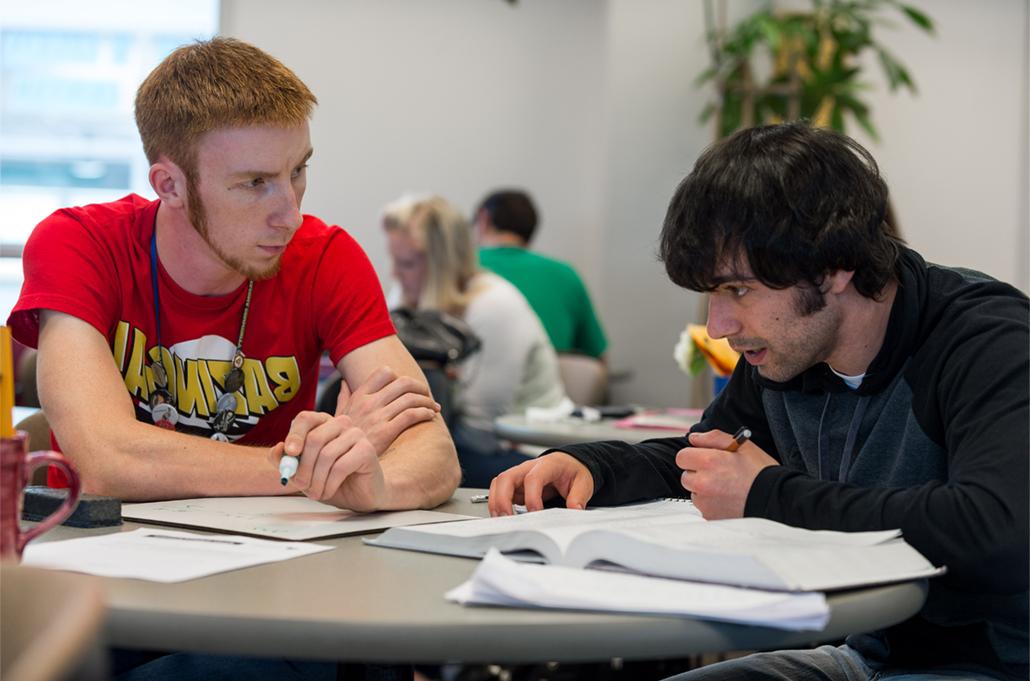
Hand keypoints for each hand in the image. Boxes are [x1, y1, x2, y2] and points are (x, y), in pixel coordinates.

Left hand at [271, 411, 386, 511]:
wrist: (360, 494)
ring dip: (316, 480)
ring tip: (316, 493)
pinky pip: (340, 466)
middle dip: (304, 467)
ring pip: (326, 455)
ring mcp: (356, 434)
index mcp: (323, 423)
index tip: (290, 454)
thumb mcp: (302, 472)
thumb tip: (277, 449)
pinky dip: (329, 484)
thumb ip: (285, 460)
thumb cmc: (331, 480)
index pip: (305, 418)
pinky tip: (328, 491)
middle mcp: (341, 423)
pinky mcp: (367, 450)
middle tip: (301, 485)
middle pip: (314, 438)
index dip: (295, 435)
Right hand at [335, 366, 439, 454]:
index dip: (399, 378)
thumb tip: (345, 383)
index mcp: (359, 396)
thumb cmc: (340, 440)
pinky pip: (411, 415)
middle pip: (403, 383)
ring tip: (434, 408)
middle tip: (427, 395)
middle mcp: (368, 403)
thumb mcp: (338, 417)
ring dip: (427, 401)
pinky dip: (425, 413)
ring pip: (411, 398)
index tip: (407, 389)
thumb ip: (343, 398)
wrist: (338, 462)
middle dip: (420, 387)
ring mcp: (376, 417)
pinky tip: (430, 416)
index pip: (384, 372)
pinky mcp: (385, 432)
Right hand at [488, 453, 593, 515]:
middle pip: (506, 478)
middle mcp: (529, 467)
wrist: (569, 463)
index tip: (536, 513)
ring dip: (496, 501)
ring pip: (499, 483)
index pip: (533, 478)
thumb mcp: (583, 482)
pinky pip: (500, 491)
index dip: (531, 497)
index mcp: (547, 465)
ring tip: (501, 520)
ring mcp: (520, 475)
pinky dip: (497, 503)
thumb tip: (574, 511)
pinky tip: (503, 516)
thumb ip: (579, 497)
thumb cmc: (573, 471)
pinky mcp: (516, 484)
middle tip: (507, 518)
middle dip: (502, 499)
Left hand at [675, 429, 776, 518]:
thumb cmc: (762, 473)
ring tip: (727, 487)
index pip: (682, 457)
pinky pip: (704, 507)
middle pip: (686, 476)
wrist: (776, 500)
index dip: (693, 456)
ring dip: (705, 489)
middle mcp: (702, 483)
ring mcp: (705, 502)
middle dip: (698, 473)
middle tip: (719, 473)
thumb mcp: (742, 446)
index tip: (703, 458)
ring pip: (695, 492)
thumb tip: (694, 438)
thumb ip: (714, 438)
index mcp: (708, 462)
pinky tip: (729, 498)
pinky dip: (712, 503)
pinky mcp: (710, 516)